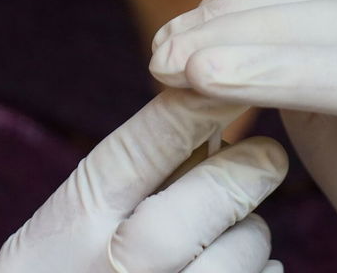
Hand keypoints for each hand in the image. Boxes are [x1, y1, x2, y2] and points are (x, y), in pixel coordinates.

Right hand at [0, 89, 286, 272]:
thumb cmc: (71, 269)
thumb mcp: (75, 224)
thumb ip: (135, 176)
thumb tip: (210, 110)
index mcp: (66, 230)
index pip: (128, 158)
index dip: (185, 114)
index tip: (226, 83)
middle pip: (180, 221)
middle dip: (235, 178)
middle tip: (270, 154)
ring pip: (227, 266)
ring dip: (250, 237)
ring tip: (245, 227)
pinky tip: (246, 266)